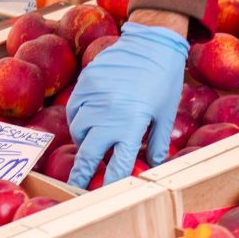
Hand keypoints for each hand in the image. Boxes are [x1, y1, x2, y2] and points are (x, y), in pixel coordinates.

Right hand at [65, 20, 188, 187]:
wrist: (152, 42)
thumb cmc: (164, 79)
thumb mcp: (165, 113)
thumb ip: (157, 143)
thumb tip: (154, 165)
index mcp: (132, 124)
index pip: (117, 164)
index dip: (108, 183)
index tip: (102, 196)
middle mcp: (110, 113)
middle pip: (89, 153)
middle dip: (81, 173)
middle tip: (76, 187)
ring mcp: (95, 96)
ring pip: (79, 130)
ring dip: (84, 142)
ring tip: (93, 144)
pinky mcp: (86, 82)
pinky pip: (74, 109)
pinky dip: (77, 119)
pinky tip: (87, 121)